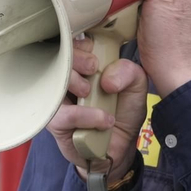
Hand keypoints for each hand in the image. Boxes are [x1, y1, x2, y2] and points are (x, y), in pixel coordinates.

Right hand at [47, 35, 148, 179]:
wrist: (120, 146)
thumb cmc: (123, 111)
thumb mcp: (136, 86)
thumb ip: (128, 71)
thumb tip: (106, 78)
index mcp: (83, 65)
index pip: (70, 43)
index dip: (79, 45)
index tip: (95, 54)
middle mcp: (67, 80)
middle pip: (56, 58)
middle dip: (75, 58)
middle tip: (93, 68)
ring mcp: (58, 100)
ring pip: (54, 82)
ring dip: (74, 82)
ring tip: (92, 92)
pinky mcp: (56, 123)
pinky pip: (64, 114)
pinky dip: (85, 115)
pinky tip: (104, 120)